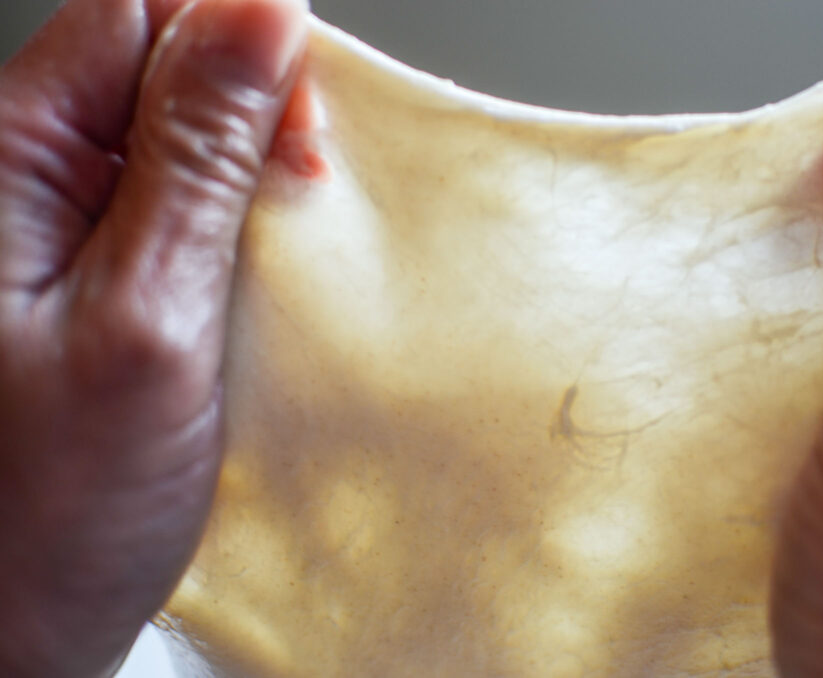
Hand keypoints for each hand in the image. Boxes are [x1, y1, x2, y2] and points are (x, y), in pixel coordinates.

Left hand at [0, 0, 305, 675]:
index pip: (137, 16)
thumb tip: (260, 17)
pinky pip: (182, 211)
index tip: (301, 129)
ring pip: (183, 141)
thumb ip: (198, 160)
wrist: (11, 634)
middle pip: (162, 68)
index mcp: (8, 161)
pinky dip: (239, 234)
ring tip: (285, 252)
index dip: (236, 44)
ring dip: (252, 182)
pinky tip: (261, 283)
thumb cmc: (43, 510)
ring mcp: (61, 233)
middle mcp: (25, 180)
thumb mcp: (149, 320)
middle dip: (254, 115)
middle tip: (301, 197)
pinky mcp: (101, 282)